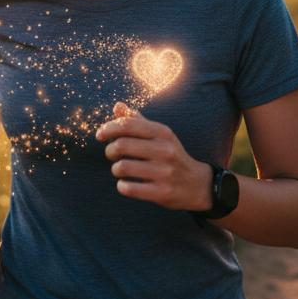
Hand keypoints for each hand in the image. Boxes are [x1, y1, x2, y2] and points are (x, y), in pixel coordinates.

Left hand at [95, 101, 211, 210]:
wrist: (197, 184)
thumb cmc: (172, 156)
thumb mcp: (160, 135)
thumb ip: (138, 121)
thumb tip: (117, 106)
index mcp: (163, 133)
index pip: (128, 124)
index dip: (108, 128)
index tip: (100, 135)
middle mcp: (164, 150)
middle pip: (121, 145)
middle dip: (110, 150)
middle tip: (111, 154)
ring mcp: (164, 172)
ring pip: (123, 167)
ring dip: (115, 169)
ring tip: (119, 169)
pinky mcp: (162, 192)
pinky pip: (130, 188)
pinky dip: (122, 186)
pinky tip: (125, 184)